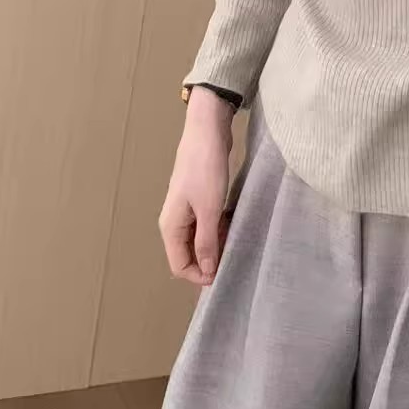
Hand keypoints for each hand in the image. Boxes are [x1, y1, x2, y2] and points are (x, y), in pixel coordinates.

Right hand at [159, 88, 233, 287]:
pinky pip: (207, 225)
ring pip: (199, 240)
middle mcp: (175, 222)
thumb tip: (207, 273)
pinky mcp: (199, 200)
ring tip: (237, 239)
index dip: (200, 276)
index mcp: (171, 227)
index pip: (179, 266)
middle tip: (235, 255)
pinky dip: (219, 229)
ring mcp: (186, 210)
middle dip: (210, 260)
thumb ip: (207, 242)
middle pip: (189, 255)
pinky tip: (234, 224)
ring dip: (217, 244)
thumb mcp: (209, 209)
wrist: (207, 132)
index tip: (225, 272)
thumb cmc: (205, 170)